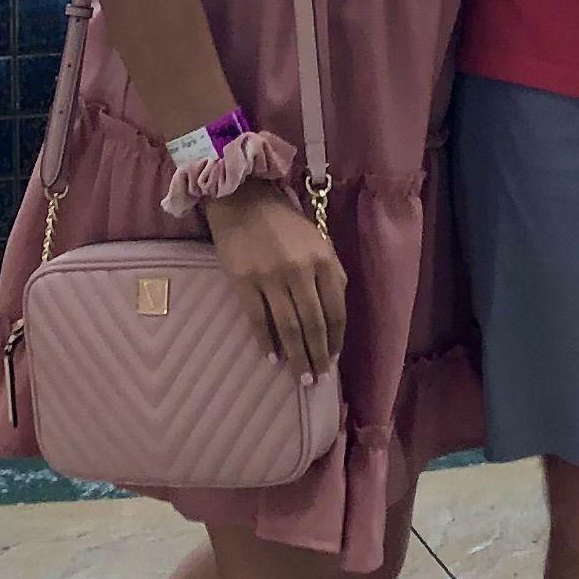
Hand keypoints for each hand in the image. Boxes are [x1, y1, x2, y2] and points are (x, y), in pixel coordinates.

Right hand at [205, 180, 347, 375]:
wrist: (243, 199)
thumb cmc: (284, 223)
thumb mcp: (318, 241)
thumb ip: (331, 273)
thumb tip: (335, 315)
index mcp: (323, 260)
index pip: (336, 310)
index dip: (336, 340)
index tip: (333, 359)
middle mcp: (300, 270)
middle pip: (313, 324)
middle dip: (317, 356)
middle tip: (317, 379)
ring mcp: (270, 277)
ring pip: (288, 327)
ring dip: (296, 357)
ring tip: (300, 378)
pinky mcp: (243, 281)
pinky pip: (257, 320)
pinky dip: (266, 342)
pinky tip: (272, 358)